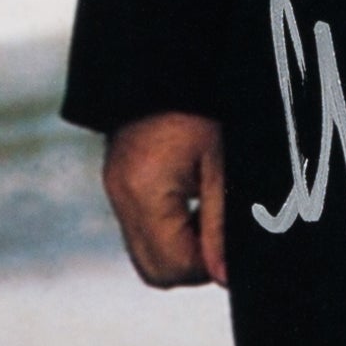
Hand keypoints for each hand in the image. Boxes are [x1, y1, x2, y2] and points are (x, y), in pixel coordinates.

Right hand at [104, 112, 226, 288]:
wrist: (161, 67)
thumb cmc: (198, 109)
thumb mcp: (219, 164)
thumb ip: (220, 224)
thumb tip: (222, 278)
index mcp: (144, 191)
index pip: (175, 265)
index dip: (209, 264)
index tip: (230, 242)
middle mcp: (122, 198)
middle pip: (156, 272)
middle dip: (192, 264)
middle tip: (218, 233)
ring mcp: (116, 194)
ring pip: (147, 258)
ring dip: (180, 251)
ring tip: (206, 215)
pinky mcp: (117, 187)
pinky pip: (141, 234)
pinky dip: (167, 233)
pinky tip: (190, 202)